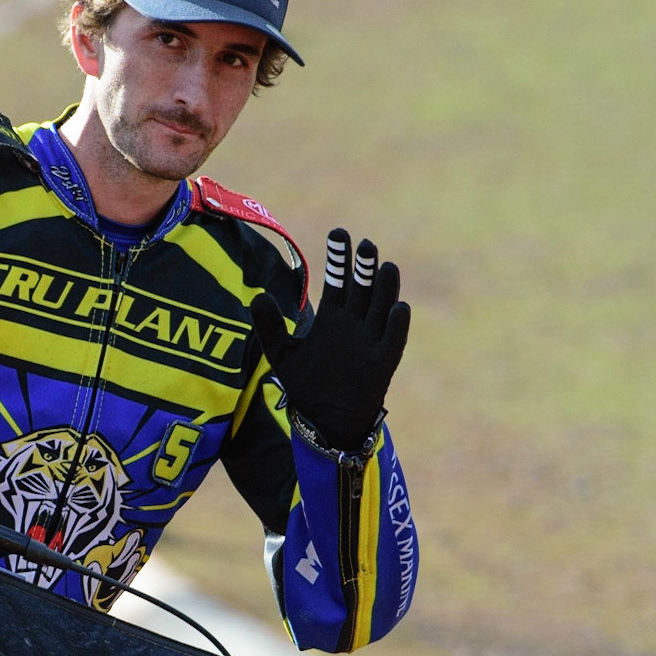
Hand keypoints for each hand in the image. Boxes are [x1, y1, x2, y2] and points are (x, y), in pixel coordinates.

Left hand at [249, 229, 410, 450]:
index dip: (338, 257)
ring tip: (384, 265)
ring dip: (384, 287)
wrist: (326, 421)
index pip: (338, 280)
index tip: (338, 233)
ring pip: (380, 308)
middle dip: (363, 266)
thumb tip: (257, 297)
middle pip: (362, 288)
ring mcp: (370, 342)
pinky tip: (397, 308)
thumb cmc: (306, 386)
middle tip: (364, 242)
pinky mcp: (383, 363)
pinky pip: (394, 341)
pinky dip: (396, 325)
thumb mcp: (281, 355)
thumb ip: (269, 326)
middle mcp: (354, 325)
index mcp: (332, 318)